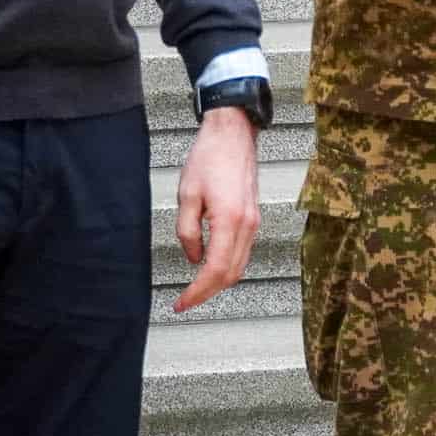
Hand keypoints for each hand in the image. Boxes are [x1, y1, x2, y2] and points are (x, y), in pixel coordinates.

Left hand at [172, 107, 260, 312]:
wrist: (233, 133)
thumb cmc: (210, 156)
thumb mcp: (187, 195)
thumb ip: (187, 231)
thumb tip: (193, 257)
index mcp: (230, 220)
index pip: (214, 270)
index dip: (197, 292)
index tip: (181, 302)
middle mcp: (248, 225)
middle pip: (231, 274)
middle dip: (207, 293)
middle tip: (185, 300)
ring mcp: (254, 222)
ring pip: (240, 265)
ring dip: (218, 281)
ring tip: (195, 287)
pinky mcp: (253, 217)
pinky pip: (243, 251)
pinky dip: (227, 265)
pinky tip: (210, 265)